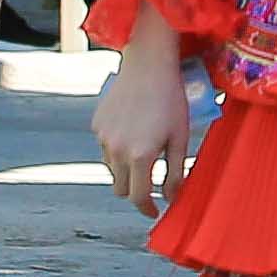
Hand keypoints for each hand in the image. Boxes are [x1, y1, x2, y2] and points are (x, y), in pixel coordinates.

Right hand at [93, 23, 189, 208]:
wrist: (148, 65)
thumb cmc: (171, 100)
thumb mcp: (180, 138)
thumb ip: (176, 172)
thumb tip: (171, 198)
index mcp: (140, 156)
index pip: (138, 197)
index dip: (147, 209)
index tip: (155, 212)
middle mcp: (116, 150)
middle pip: (120, 188)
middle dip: (135, 192)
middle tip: (150, 187)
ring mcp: (103, 137)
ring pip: (111, 169)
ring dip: (125, 171)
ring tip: (143, 154)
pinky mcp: (96, 124)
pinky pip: (105, 148)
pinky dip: (117, 150)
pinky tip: (133, 133)